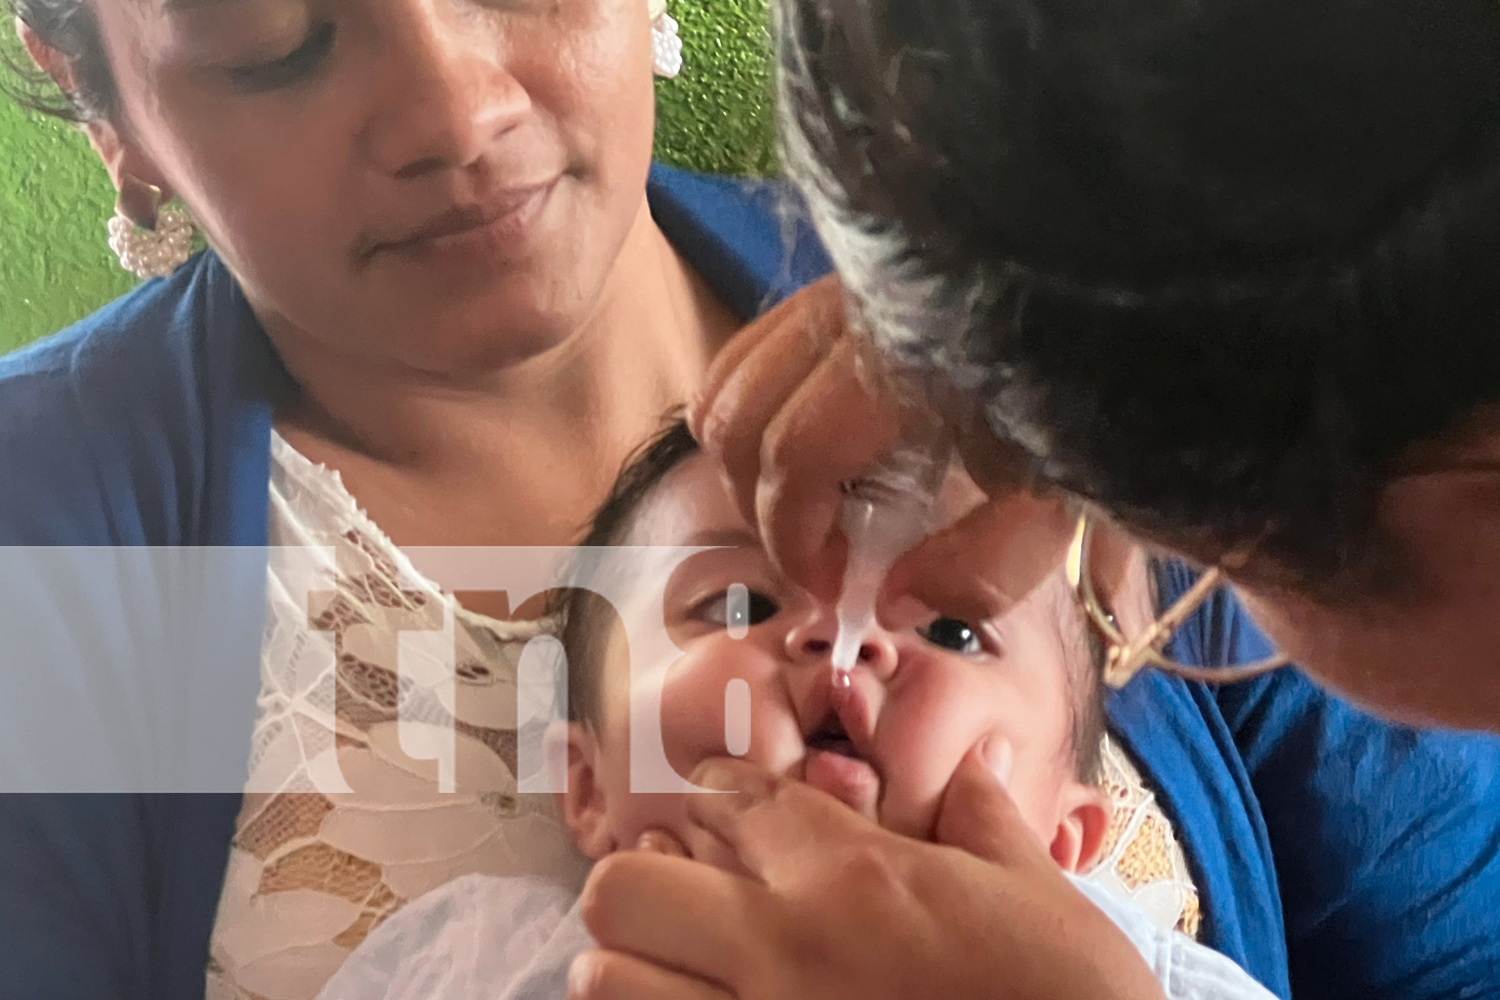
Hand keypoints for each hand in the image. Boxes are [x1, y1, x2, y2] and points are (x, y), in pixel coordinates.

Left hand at [567, 742, 1168, 999]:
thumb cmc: (1068, 997)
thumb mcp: (1038, 895)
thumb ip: (982, 820)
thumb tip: (973, 765)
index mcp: (852, 877)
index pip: (730, 799)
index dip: (724, 795)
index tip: (735, 810)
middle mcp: (781, 949)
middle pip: (623, 888)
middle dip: (643, 882)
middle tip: (686, 897)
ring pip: (606, 983)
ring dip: (631, 968)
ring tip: (679, 972)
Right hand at [691, 277, 1081, 621]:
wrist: (1115, 310)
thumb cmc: (1092, 406)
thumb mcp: (1056, 502)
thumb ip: (980, 566)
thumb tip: (890, 599)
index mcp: (903, 364)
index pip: (795, 456)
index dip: (795, 540)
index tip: (835, 590)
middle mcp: (852, 312)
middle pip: (740, 419)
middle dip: (760, 509)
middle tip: (816, 559)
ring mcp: (836, 287)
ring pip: (729, 379)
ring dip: (746, 460)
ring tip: (806, 509)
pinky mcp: (835, 283)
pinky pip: (750, 347)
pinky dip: (751, 410)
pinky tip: (805, 452)